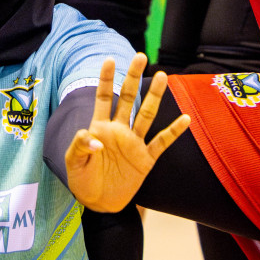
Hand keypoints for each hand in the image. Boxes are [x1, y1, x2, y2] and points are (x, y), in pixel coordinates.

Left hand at [65, 55, 189, 212]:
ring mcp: (134, 143)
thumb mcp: (74, 163)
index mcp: (99, 127)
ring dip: (154, 97)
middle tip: (141, 56)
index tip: (110, 59)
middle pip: (128, 99)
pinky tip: (185, 119)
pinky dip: (173, 131)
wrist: (98, 203)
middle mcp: (119, 130)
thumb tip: (94, 138)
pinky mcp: (146, 158)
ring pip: (147, 115)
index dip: (107, 79)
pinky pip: (162, 142)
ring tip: (163, 76)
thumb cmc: (82, 180)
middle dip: (133, 78)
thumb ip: (80, 146)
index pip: (104, 98)